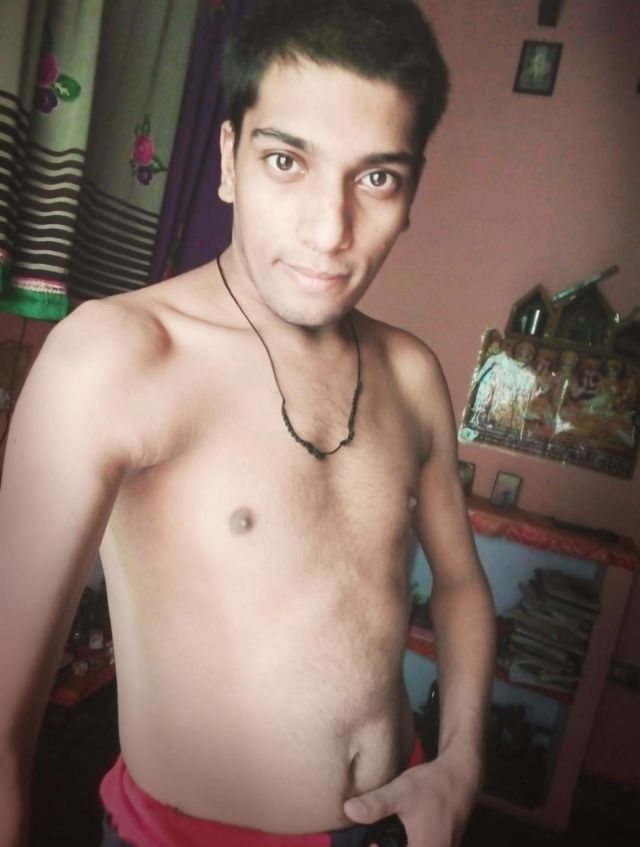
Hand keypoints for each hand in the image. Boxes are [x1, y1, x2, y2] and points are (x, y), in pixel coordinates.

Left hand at [343, 754, 478, 846]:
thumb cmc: (432, 785)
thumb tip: (348, 811)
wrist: (461, 777)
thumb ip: (376, 804)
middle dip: (388, 845)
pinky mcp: (441, 846)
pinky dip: (406, 842)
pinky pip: (420, 846)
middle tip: (375, 837)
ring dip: (396, 843)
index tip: (370, 842)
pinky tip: (398, 832)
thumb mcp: (401, 792)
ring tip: (384, 834)